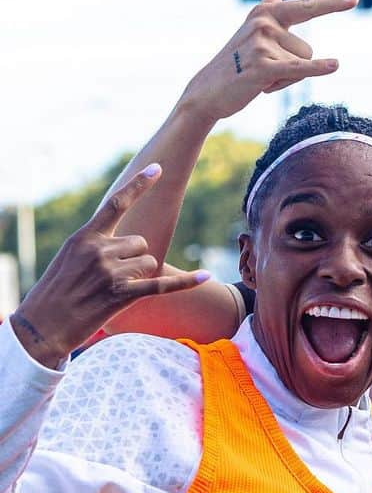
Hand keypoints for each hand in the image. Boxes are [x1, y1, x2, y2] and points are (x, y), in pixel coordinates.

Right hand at [11, 166, 209, 367]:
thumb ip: (97, 244)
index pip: (117, 204)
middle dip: (133, 258)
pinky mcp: (123, 295)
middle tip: (109, 277)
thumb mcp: (71, 257)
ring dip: (139, 276)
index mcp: (85, 237)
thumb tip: (130, 243)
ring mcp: (111, 273)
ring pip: (148, 262)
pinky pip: (162, 284)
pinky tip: (206, 275)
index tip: (157, 168)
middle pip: (140, 242)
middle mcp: (100, 250)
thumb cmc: (58, 290)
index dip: (139, 185)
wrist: (44, 324)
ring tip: (112, 290)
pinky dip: (186, 281)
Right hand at [178, 0, 358, 122]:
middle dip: (293, 67)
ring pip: (301, 66)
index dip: (332, 3)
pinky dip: (318, 68)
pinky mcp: (263, 66)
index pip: (306, 6)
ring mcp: (263, 43)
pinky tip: (335, 65)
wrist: (208, 90)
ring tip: (259, 79)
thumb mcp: (252, 30)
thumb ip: (269, 8)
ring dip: (285, 80)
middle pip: (306, 49)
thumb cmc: (236, 61)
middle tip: (264, 71)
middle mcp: (265, 22)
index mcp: (265, 11)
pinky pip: (300, 68)